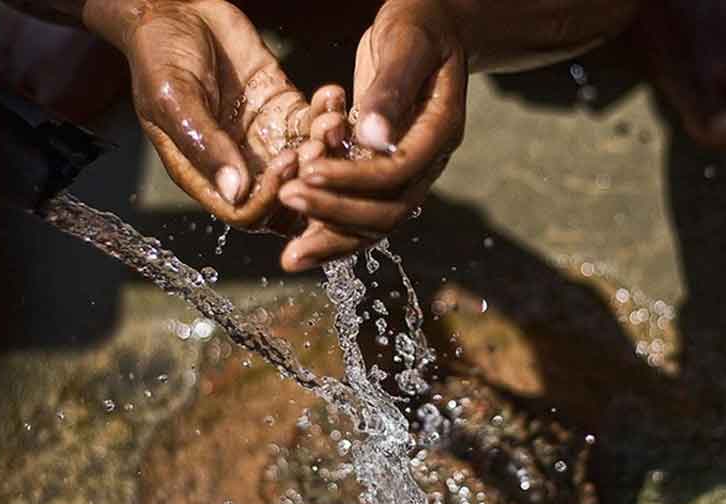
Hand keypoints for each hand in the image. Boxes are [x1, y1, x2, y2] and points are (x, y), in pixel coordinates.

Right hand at [85, 0, 338, 229]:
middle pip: (284, 196)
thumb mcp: (174, 100)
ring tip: (330, 120)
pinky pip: (313, 124)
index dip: (271, 196)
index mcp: (203, 174)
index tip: (285, 160)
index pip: (245, 211)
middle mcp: (238, 164)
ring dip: (324, 146)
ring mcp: (264, 138)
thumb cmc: (159, 54)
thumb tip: (235, 193)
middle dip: (307, 176)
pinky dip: (328, 114)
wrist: (174, 10)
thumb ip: (205, 145)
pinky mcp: (283, 109)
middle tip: (318, 146)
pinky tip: (331, 94)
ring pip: (306, 162)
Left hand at [276, 0, 467, 271]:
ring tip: (289, 256)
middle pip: (388, 212)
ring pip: (373, 222)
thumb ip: (391, 88)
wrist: (429, 27)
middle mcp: (426, 161)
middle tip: (286, 200)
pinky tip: (296, 240)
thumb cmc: (419, 26)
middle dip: (336, 214)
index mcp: (439, 131)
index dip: (353, 179)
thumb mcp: (406, 44)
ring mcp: (406, 171)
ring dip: (331, 238)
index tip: (307, 171)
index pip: (397, 172)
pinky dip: (329, 227)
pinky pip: (358, 209)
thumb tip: (373, 136)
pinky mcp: (382, 171)